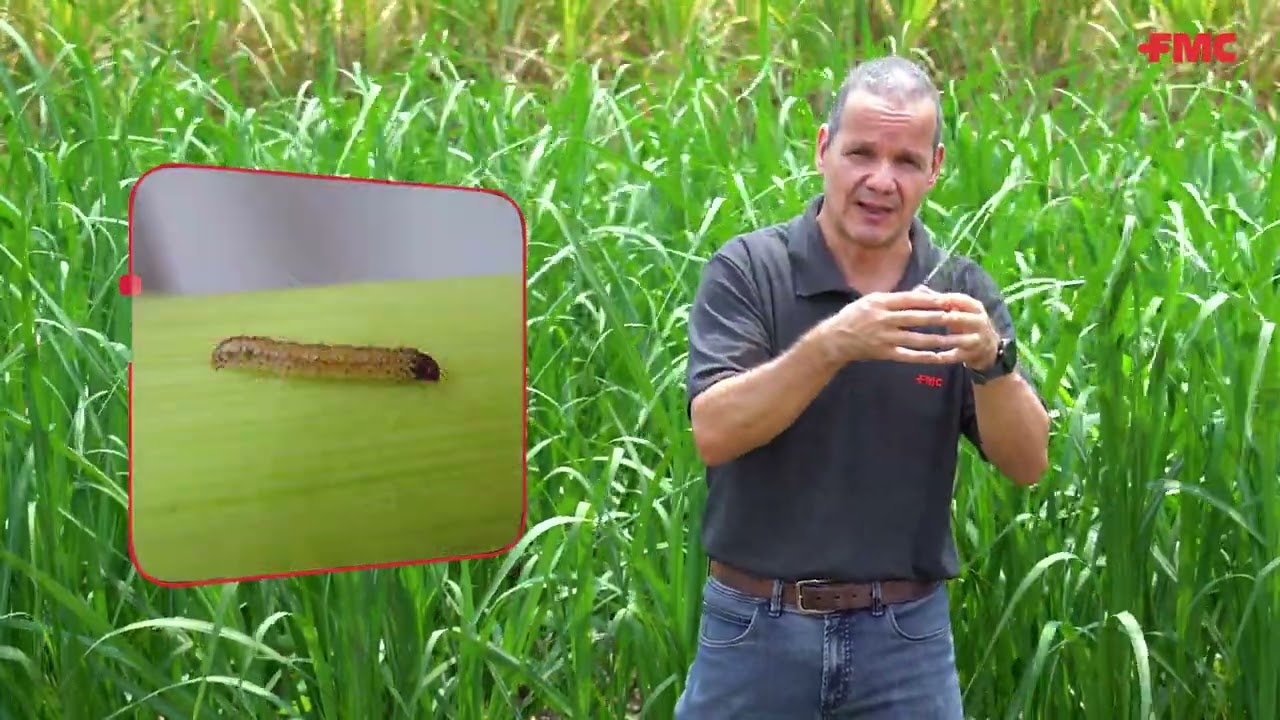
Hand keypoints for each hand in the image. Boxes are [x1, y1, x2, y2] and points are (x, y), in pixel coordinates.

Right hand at [817, 289, 964, 364]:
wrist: (834, 340)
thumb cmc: (855, 316)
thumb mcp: (872, 299)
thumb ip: (898, 297)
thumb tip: (924, 293)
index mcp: (880, 302)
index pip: (910, 300)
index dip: (930, 300)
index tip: (948, 300)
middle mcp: (883, 319)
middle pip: (916, 318)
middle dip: (940, 318)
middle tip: (960, 318)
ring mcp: (884, 338)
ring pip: (917, 339)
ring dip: (939, 340)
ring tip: (957, 340)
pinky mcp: (884, 353)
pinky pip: (908, 356)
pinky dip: (925, 357)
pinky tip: (940, 357)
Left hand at [921, 289, 999, 369]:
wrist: (990, 348)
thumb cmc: (967, 323)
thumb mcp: (959, 309)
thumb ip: (939, 299)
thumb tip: (918, 288)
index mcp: (975, 307)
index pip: (959, 299)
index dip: (942, 299)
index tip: (924, 300)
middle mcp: (979, 321)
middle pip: (959, 318)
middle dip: (941, 318)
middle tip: (920, 319)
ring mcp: (978, 339)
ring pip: (958, 339)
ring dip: (941, 340)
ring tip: (922, 341)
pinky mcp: (973, 354)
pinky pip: (957, 356)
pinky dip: (944, 357)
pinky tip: (931, 357)